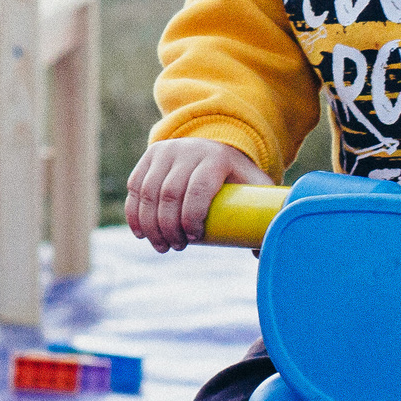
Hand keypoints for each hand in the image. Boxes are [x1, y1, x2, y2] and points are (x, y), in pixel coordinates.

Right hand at [126, 137, 268, 253]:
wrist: (216, 147)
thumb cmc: (238, 177)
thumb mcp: (256, 188)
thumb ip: (265, 216)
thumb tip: (262, 253)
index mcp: (216, 158)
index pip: (198, 189)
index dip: (192, 218)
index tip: (195, 239)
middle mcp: (188, 150)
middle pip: (170, 194)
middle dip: (169, 227)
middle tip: (177, 247)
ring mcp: (166, 151)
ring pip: (148, 192)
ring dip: (151, 225)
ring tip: (162, 246)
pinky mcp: (149, 156)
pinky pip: (135, 187)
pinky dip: (135, 213)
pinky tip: (141, 232)